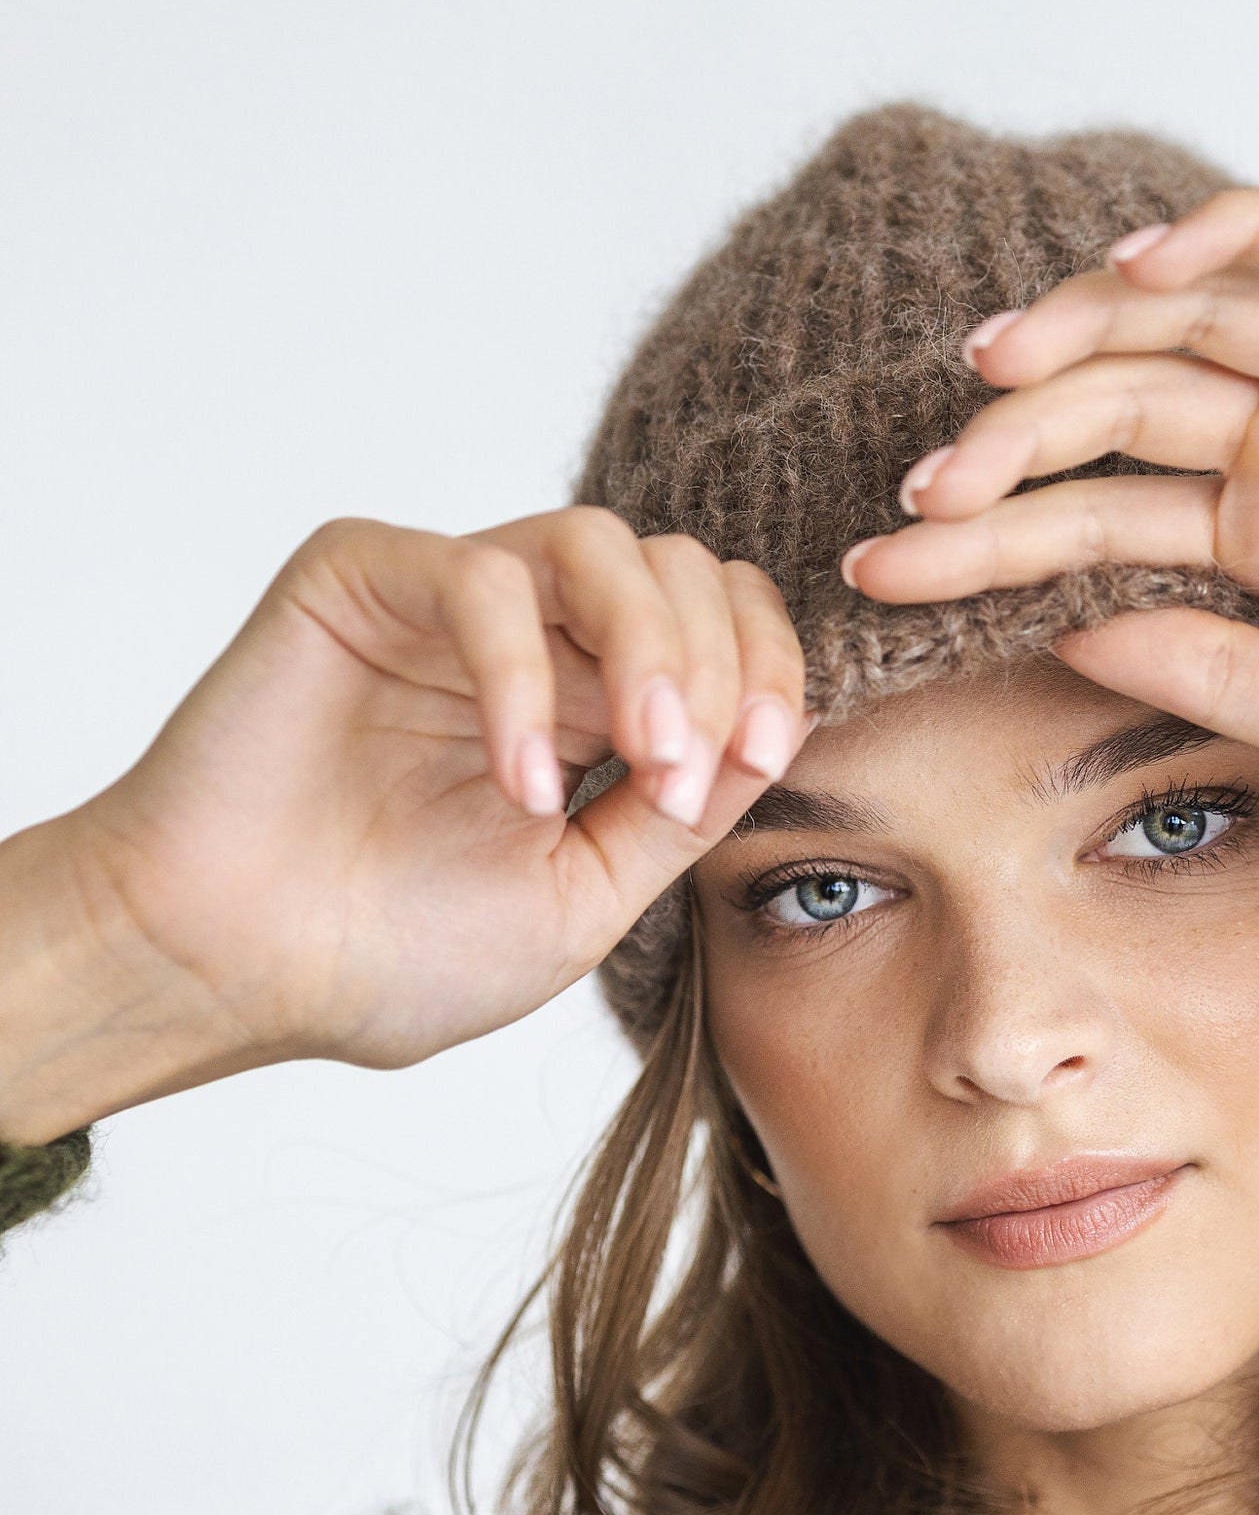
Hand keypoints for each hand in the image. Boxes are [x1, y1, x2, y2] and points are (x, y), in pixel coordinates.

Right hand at [0, 511, 805, 1140]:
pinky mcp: (363, 575)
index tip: (766, 756)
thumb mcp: (584, 898)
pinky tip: (521, 782)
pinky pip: (480, 576)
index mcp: (589, 699)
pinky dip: (524, 675)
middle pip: (682, 568)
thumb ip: (678, 816)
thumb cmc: (386, 950)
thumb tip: (775, 735)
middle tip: (689, 775)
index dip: (770, 669)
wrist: (229, 971)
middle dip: (723, 664)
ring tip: (646, 757)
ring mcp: (446, 598)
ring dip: (651, 646)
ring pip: (599, 543)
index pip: (724, 621)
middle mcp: (530, 632)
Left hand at [844, 187, 1258, 830]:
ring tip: (991, 375)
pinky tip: (1139, 267)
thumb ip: (1209, 669)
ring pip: (1189, 312)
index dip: (981, 541)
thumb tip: (1061, 631)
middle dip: (1006, 445)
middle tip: (920, 492)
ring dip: (1082, 328)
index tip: (873, 574)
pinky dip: (1229, 231)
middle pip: (1113, 408)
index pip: (1093, 518)